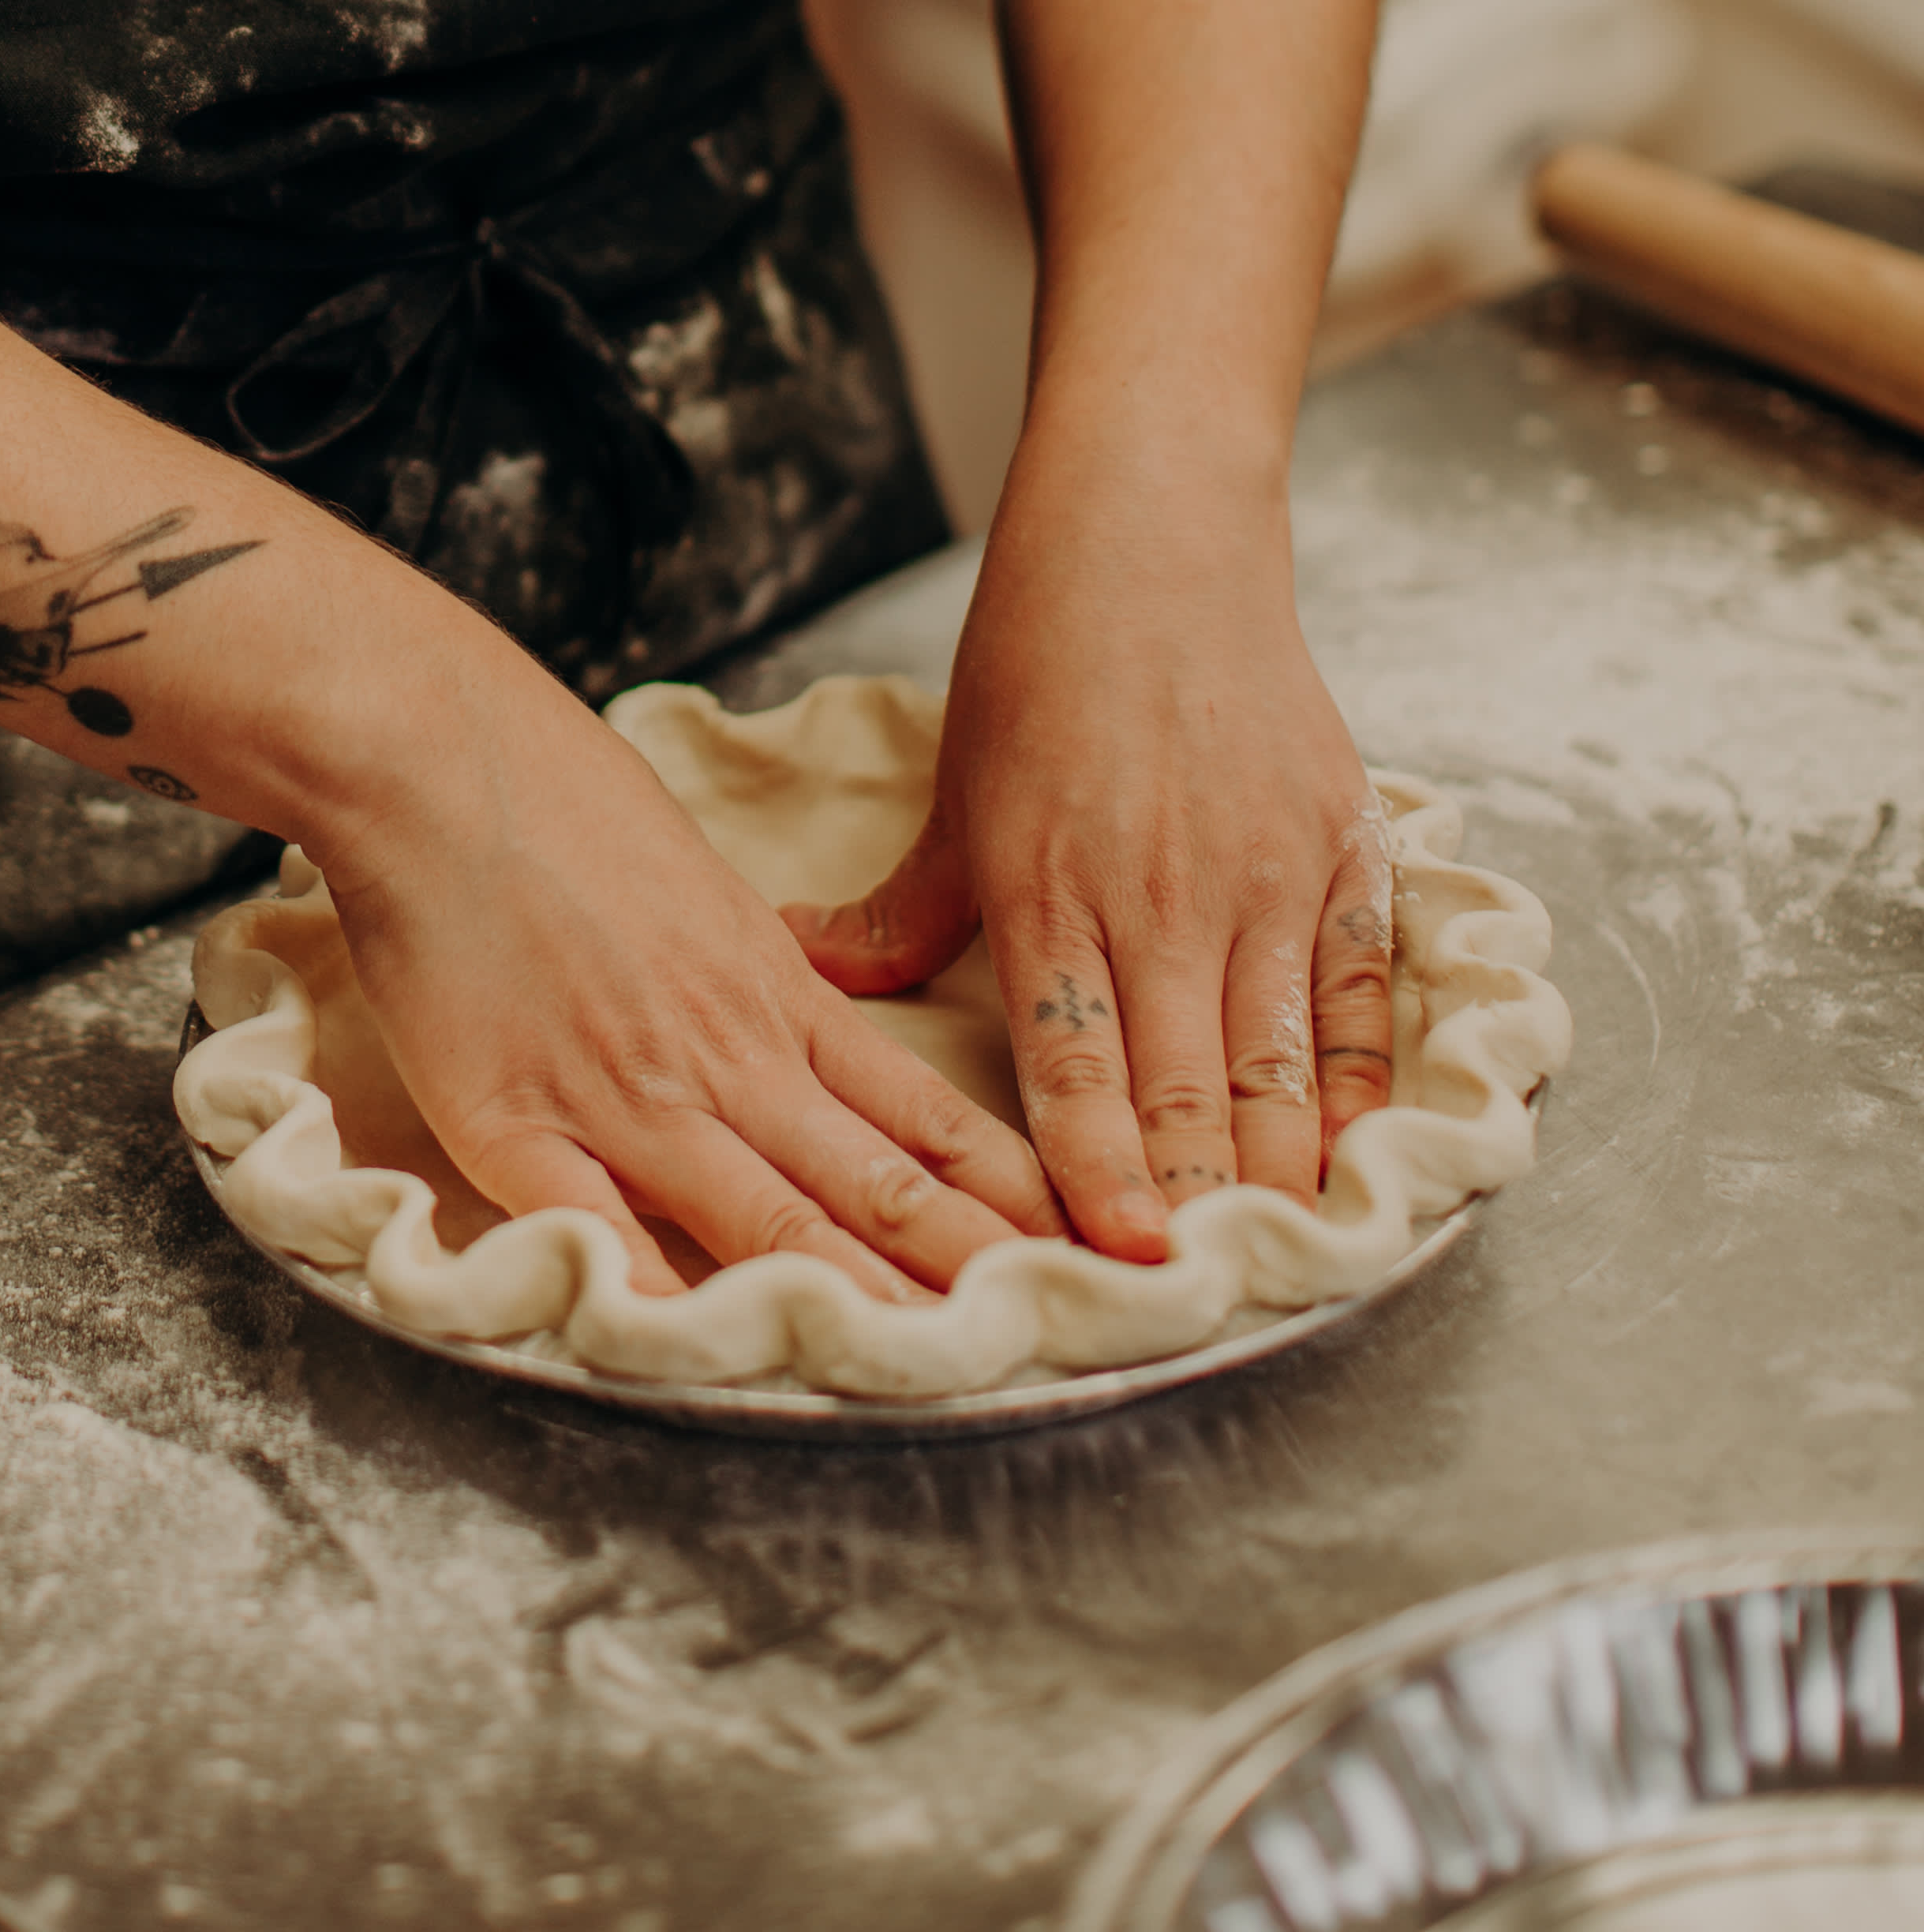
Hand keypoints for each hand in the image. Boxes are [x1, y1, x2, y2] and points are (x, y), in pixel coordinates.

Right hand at [313, 665, 1066, 1300]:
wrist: (438, 758)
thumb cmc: (561, 795)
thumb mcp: (700, 880)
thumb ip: (756, 965)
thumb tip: (800, 1004)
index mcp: (777, 995)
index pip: (921, 1116)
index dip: (1003, 1193)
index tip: (1075, 1246)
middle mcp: (727, 1055)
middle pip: (874, 1184)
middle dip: (970, 1271)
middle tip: (1059, 1334)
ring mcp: (629, 1092)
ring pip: (770, 1214)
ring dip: (857, 1298)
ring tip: (938, 1369)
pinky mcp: (518, 1120)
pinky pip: (599, 1224)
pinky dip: (652, 1288)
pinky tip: (700, 1348)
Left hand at [780, 466, 1393, 1262]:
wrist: (1156, 540)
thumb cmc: (1040, 667)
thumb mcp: (956, 794)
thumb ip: (900, 913)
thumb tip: (809, 978)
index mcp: (1052, 894)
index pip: (1075, 1072)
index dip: (1097, 1177)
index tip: (1108, 1263)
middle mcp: (1163, 900)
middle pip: (1186, 1091)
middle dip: (1192, 1208)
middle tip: (1192, 1302)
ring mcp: (1263, 877)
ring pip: (1278, 1063)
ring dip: (1278, 1175)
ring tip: (1275, 1265)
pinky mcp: (1340, 851)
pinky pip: (1358, 997)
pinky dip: (1362, 1085)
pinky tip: (1357, 1159)